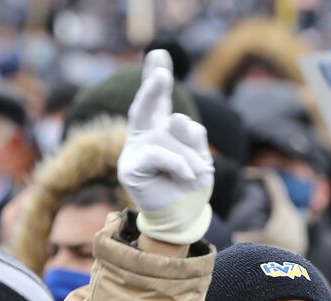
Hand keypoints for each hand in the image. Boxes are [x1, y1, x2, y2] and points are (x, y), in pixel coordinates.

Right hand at [118, 49, 213, 245]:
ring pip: (167, 133)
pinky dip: (179, 164)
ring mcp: (134, 149)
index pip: (159, 99)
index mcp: (159, 127)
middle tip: (161, 73)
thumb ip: (192, 135)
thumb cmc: (190, 184)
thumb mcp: (201, 155)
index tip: (160, 53)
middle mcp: (144, 134)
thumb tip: (173, 120)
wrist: (181, 217)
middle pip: (147, 105)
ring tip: (196, 174)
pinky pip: (160, 153)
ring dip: (191, 154)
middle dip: (154, 86)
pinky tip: (188, 176)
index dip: (157, 74)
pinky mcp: (129, 168)